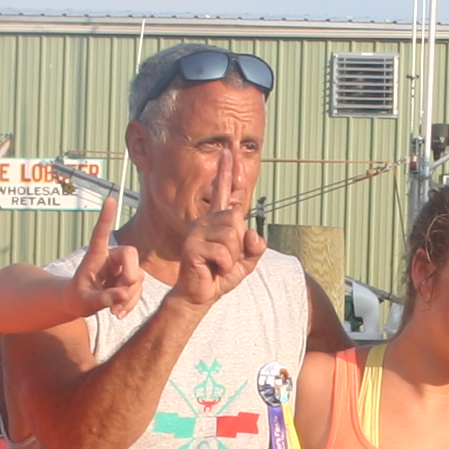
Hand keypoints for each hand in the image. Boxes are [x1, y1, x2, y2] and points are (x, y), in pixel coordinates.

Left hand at [64, 196, 145, 317]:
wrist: (78, 303)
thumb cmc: (76, 298)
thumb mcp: (85, 303)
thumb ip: (102, 299)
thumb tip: (123, 294)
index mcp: (95, 255)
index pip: (101, 233)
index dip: (106, 217)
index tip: (110, 199)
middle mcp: (111, 257)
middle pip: (131, 254)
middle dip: (130, 277)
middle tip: (120, 296)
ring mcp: (122, 268)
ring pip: (138, 276)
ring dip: (130, 296)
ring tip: (114, 311)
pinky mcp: (129, 279)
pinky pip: (139, 288)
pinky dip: (131, 302)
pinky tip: (119, 312)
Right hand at [167, 154, 266, 311]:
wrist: (199, 296)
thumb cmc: (220, 276)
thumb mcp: (246, 261)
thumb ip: (255, 247)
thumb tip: (253, 235)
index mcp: (217, 222)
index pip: (224, 193)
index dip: (226, 173)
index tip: (229, 152)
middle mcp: (205, 222)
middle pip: (236, 220)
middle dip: (238, 245)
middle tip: (224, 260)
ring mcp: (197, 233)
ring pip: (231, 236)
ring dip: (231, 258)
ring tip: (218, 265)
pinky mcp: (192, 246)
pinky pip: (223, 253)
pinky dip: (225, 266)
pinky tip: (212, 270)